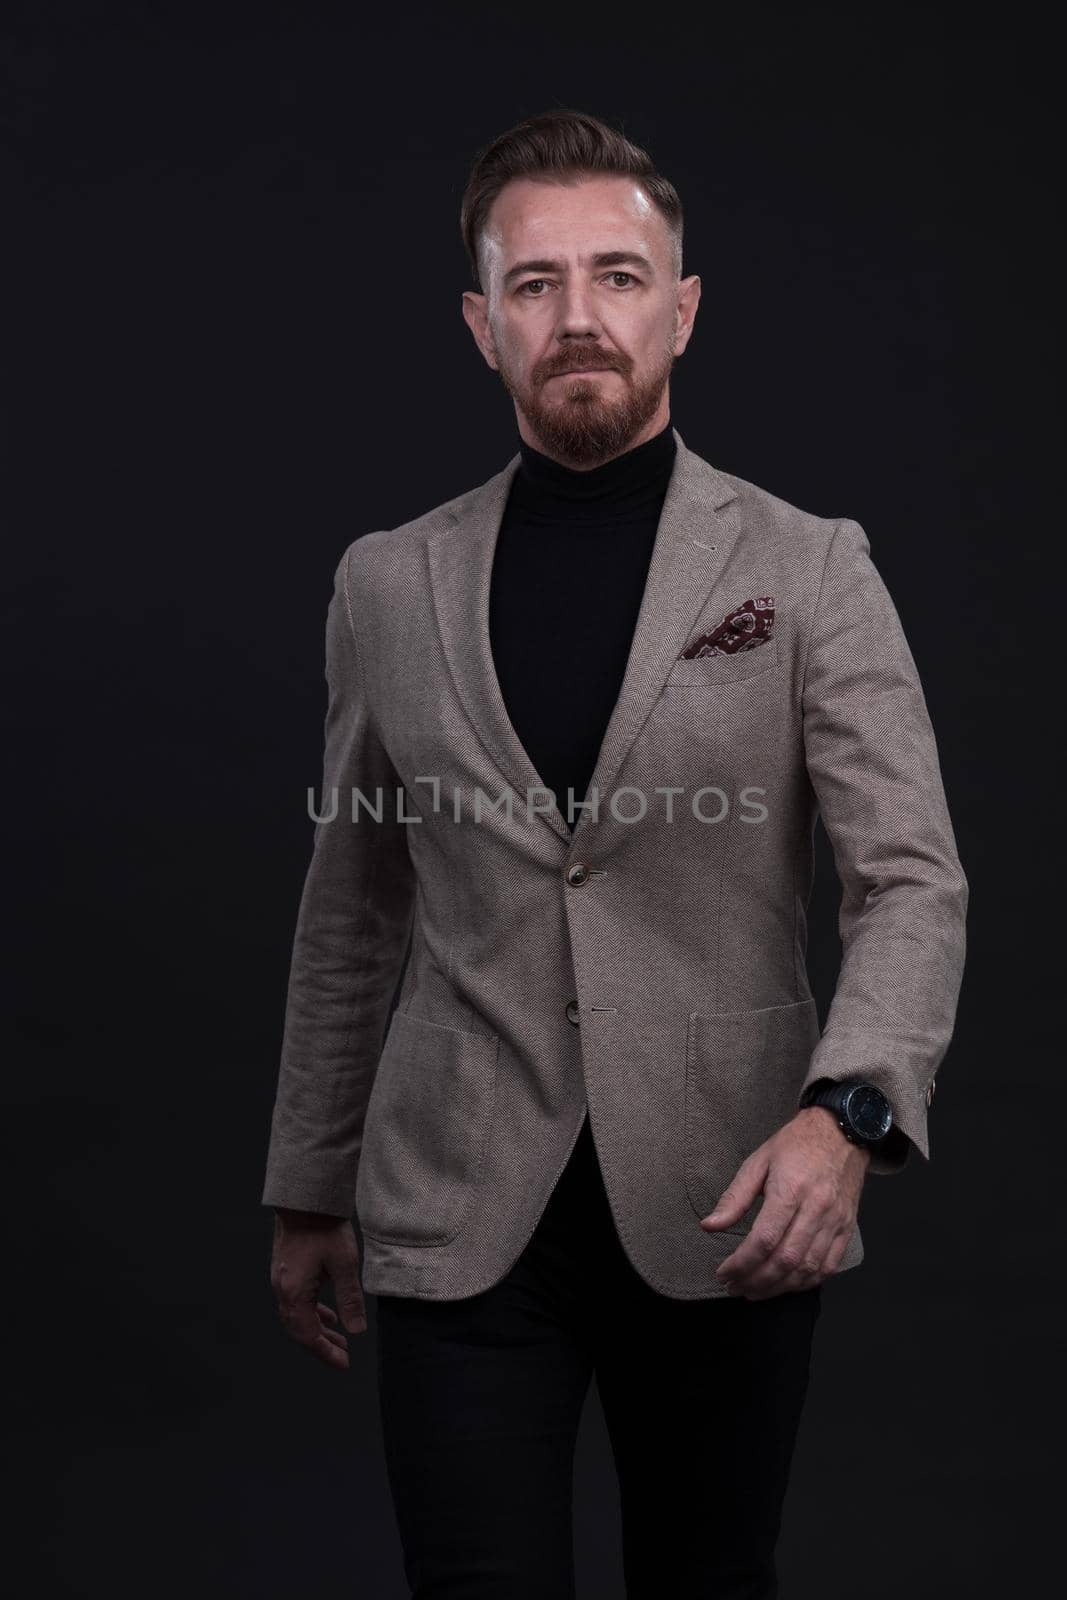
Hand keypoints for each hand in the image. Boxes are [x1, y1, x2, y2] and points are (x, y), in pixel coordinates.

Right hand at [270, 1208, 366, 1368]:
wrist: (304, 1200)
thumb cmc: (324, 1228)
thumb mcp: (344, 1264)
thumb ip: (349, 1299)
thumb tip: (356, 1330)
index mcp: (294, 1292)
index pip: (307, 1334)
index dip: (325, 1352)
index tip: (343, 1362)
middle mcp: (282, 1289)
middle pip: (299, 1329)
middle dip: (321, 1345)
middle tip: (343, 1356)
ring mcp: (282, 1280)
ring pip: (298, 1316)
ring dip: (317, 1329)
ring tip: (339, 1338)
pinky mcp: (286, 1271)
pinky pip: (297, 1301)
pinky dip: (313, 1312)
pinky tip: (328, 1314)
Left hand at [698, 1107, 869, 1299]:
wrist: (841, 1132)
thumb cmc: (797, 1144)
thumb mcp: (758, 1162)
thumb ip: (734, 1197)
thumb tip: (710, 1226)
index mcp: (790, 1190)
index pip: (764, 1240)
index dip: (741, 1263)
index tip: (723, 1273)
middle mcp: (816, 1209)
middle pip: (785, 1260)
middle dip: (756, 1281)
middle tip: (734, 1287)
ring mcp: (835, 1221)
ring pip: (807, 1269)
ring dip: (778, 1288)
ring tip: (754, 1291)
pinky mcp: (846, 1228)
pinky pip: (828, 1266)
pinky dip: (806, 1282)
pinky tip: (786, 1285)